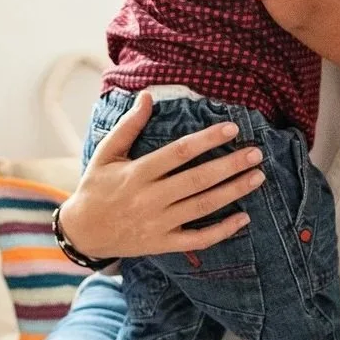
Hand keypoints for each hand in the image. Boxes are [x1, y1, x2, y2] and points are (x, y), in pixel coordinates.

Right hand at [57, 90, 267, 260]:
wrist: (83, 232)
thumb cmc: (96, 187)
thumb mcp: (106, 154)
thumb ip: (128, 126)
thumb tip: (147, 96)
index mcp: (137, 173)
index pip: (178, 152)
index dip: (207, 140)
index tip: (232, 128)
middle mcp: (150, 198)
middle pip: (197, 180)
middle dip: (230, 165)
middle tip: (256, 153)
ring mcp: (158, 223)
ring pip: (202, 207)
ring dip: (233, 192)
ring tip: (257, 177)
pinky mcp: (163, 243)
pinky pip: (197, 239)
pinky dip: (222, 231)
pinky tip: (244, 219)